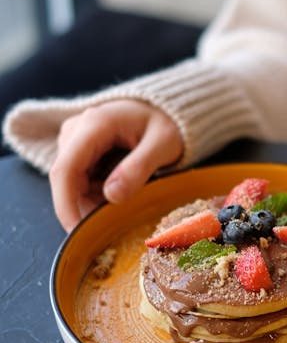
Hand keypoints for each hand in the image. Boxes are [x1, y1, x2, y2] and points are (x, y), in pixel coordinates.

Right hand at [49, 99, 183, 230]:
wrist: (163, 111)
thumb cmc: (166, 123)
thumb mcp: (163, 143)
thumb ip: (139, 167)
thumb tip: (112, 195)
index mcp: (94, 124)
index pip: (65, 170)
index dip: (65, 205)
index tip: (76, 232)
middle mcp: (76, 131)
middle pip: (65, 181)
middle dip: (84, 208)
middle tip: (115, 223)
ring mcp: (74, 141)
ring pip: (71, 185)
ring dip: (93, 202)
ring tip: (128, 198)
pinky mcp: (78, 152)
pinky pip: (80, 182)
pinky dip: (97, 196)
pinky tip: (121, 191)